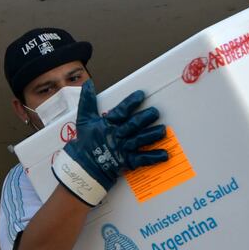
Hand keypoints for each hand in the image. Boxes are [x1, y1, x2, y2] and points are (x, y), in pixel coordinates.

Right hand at [51, 81, 168, 205]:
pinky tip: (165, 155)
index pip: (121, 111)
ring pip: (140, 140)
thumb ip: (88, 101)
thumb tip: (88, 83)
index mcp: (108, 124)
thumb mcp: (84, 120)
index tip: (142, 95)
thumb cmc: (85, 142)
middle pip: (133, 125)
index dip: (131, 102)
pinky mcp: (127, 162)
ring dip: (152, 135)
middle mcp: (117, 136)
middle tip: (156, 112)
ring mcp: (123, 149)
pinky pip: (142, 159)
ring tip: (163, 130)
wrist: (83, 166)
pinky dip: (154, 157)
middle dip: (145, 118)